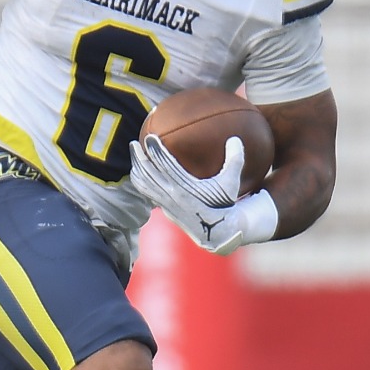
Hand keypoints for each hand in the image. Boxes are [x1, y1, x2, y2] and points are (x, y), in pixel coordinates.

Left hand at [126, 134, 248, 253]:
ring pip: (144, 184)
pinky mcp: (163, 208)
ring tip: (133, 153)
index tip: (150, 137)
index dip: (156, 151)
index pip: (166, 166)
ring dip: (136, 168)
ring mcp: (166, 203)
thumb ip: (235, 160)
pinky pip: (146, 192)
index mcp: (186, 188)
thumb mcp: (231, 182)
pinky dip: (139, 181)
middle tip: (133, 143)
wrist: (218, 232)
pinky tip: (137, 171)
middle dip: (139, 158)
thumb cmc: (224, 203)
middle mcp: (172, 196)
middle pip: (149, 174)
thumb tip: (236, 138)